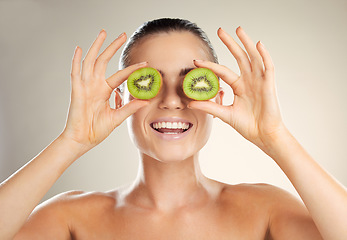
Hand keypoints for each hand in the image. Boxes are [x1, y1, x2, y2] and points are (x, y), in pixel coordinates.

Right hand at [61, 30, 147, 149]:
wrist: (82, 140)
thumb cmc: (97, 130)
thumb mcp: (117, 117)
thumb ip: (129, 108)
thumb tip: (145, 101)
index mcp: (104, 91)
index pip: (120, 75)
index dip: (131, 69)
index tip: (145, 64)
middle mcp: (95, 85)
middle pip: (104, 61)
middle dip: (112, 47)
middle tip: (123, 34)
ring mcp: (85, 87)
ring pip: (91, 61)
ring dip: (97, 47)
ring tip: (104, 33)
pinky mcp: (76, 91)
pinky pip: (75, 73)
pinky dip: (76, 61)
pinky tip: (79, 49)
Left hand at [189, 27, 285, 149]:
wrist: (263, 135)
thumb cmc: (248, 125)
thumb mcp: (224, 114)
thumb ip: (209, 107)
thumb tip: (190, 103)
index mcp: (239, 86)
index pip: (223, 71)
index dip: (210, 66)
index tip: (196, 62)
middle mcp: (249, 80)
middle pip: (239, 57)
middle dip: (230, 43)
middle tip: (220, 30)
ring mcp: (259, 81)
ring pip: (253, 57)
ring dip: (246, 43)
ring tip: (238, 29)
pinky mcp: (269, 84)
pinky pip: (268, 66)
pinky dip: (264, 55)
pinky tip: (258, 44)